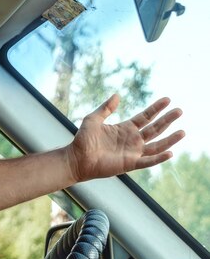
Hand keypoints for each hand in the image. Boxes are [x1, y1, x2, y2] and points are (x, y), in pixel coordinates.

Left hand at [66, 94, 184, 181]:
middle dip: (167, 120)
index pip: (145, 117)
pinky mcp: (129, 164)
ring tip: (182, 132)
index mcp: (125, 129)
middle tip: (180, 110)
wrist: (76, 158)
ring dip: (169, 139)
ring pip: (156, 145)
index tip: (167, 99)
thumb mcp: (93, 119)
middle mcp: (132, 140)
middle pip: (154, 129)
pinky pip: (148, 161)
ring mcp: (132, 152)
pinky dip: (159, 158)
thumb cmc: (83, 140)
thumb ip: (106, 108)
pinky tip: (170, 152)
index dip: (156, 109)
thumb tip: (116, 95)